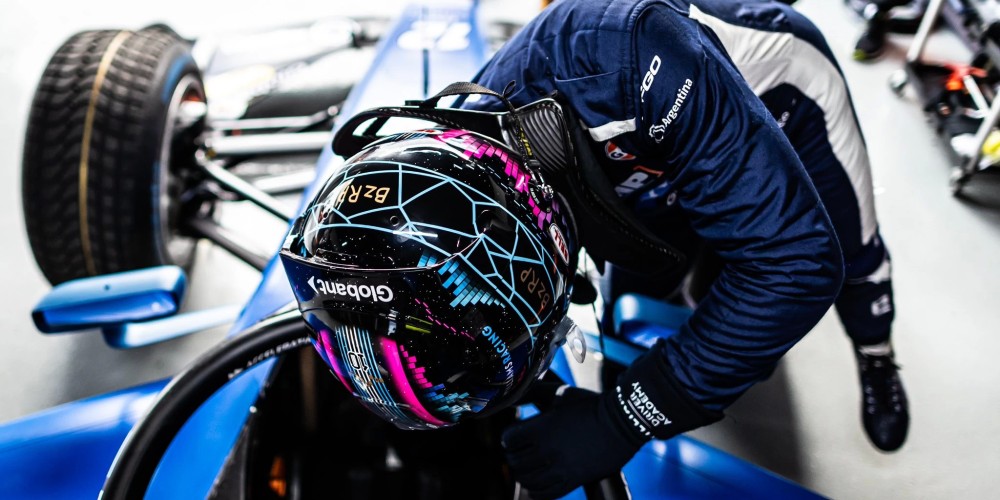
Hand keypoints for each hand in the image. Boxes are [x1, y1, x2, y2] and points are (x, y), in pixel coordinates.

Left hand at [504, 343, 723, 498]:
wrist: (621, 421)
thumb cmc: (589, 405)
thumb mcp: (559, 394)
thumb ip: (532, 393)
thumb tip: (512, 393)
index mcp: (541, 427)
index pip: (508, 439)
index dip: (509, 437)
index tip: (514, 435)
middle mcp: (548, 450)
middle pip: (515, 461)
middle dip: (514, 455)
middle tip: (520, 451)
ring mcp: (560, 467)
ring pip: (526, 480)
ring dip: (523, 473)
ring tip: (528, 466)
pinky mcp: (573, 480)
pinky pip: (544, 494)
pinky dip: (535, 490)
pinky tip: (537, 482)